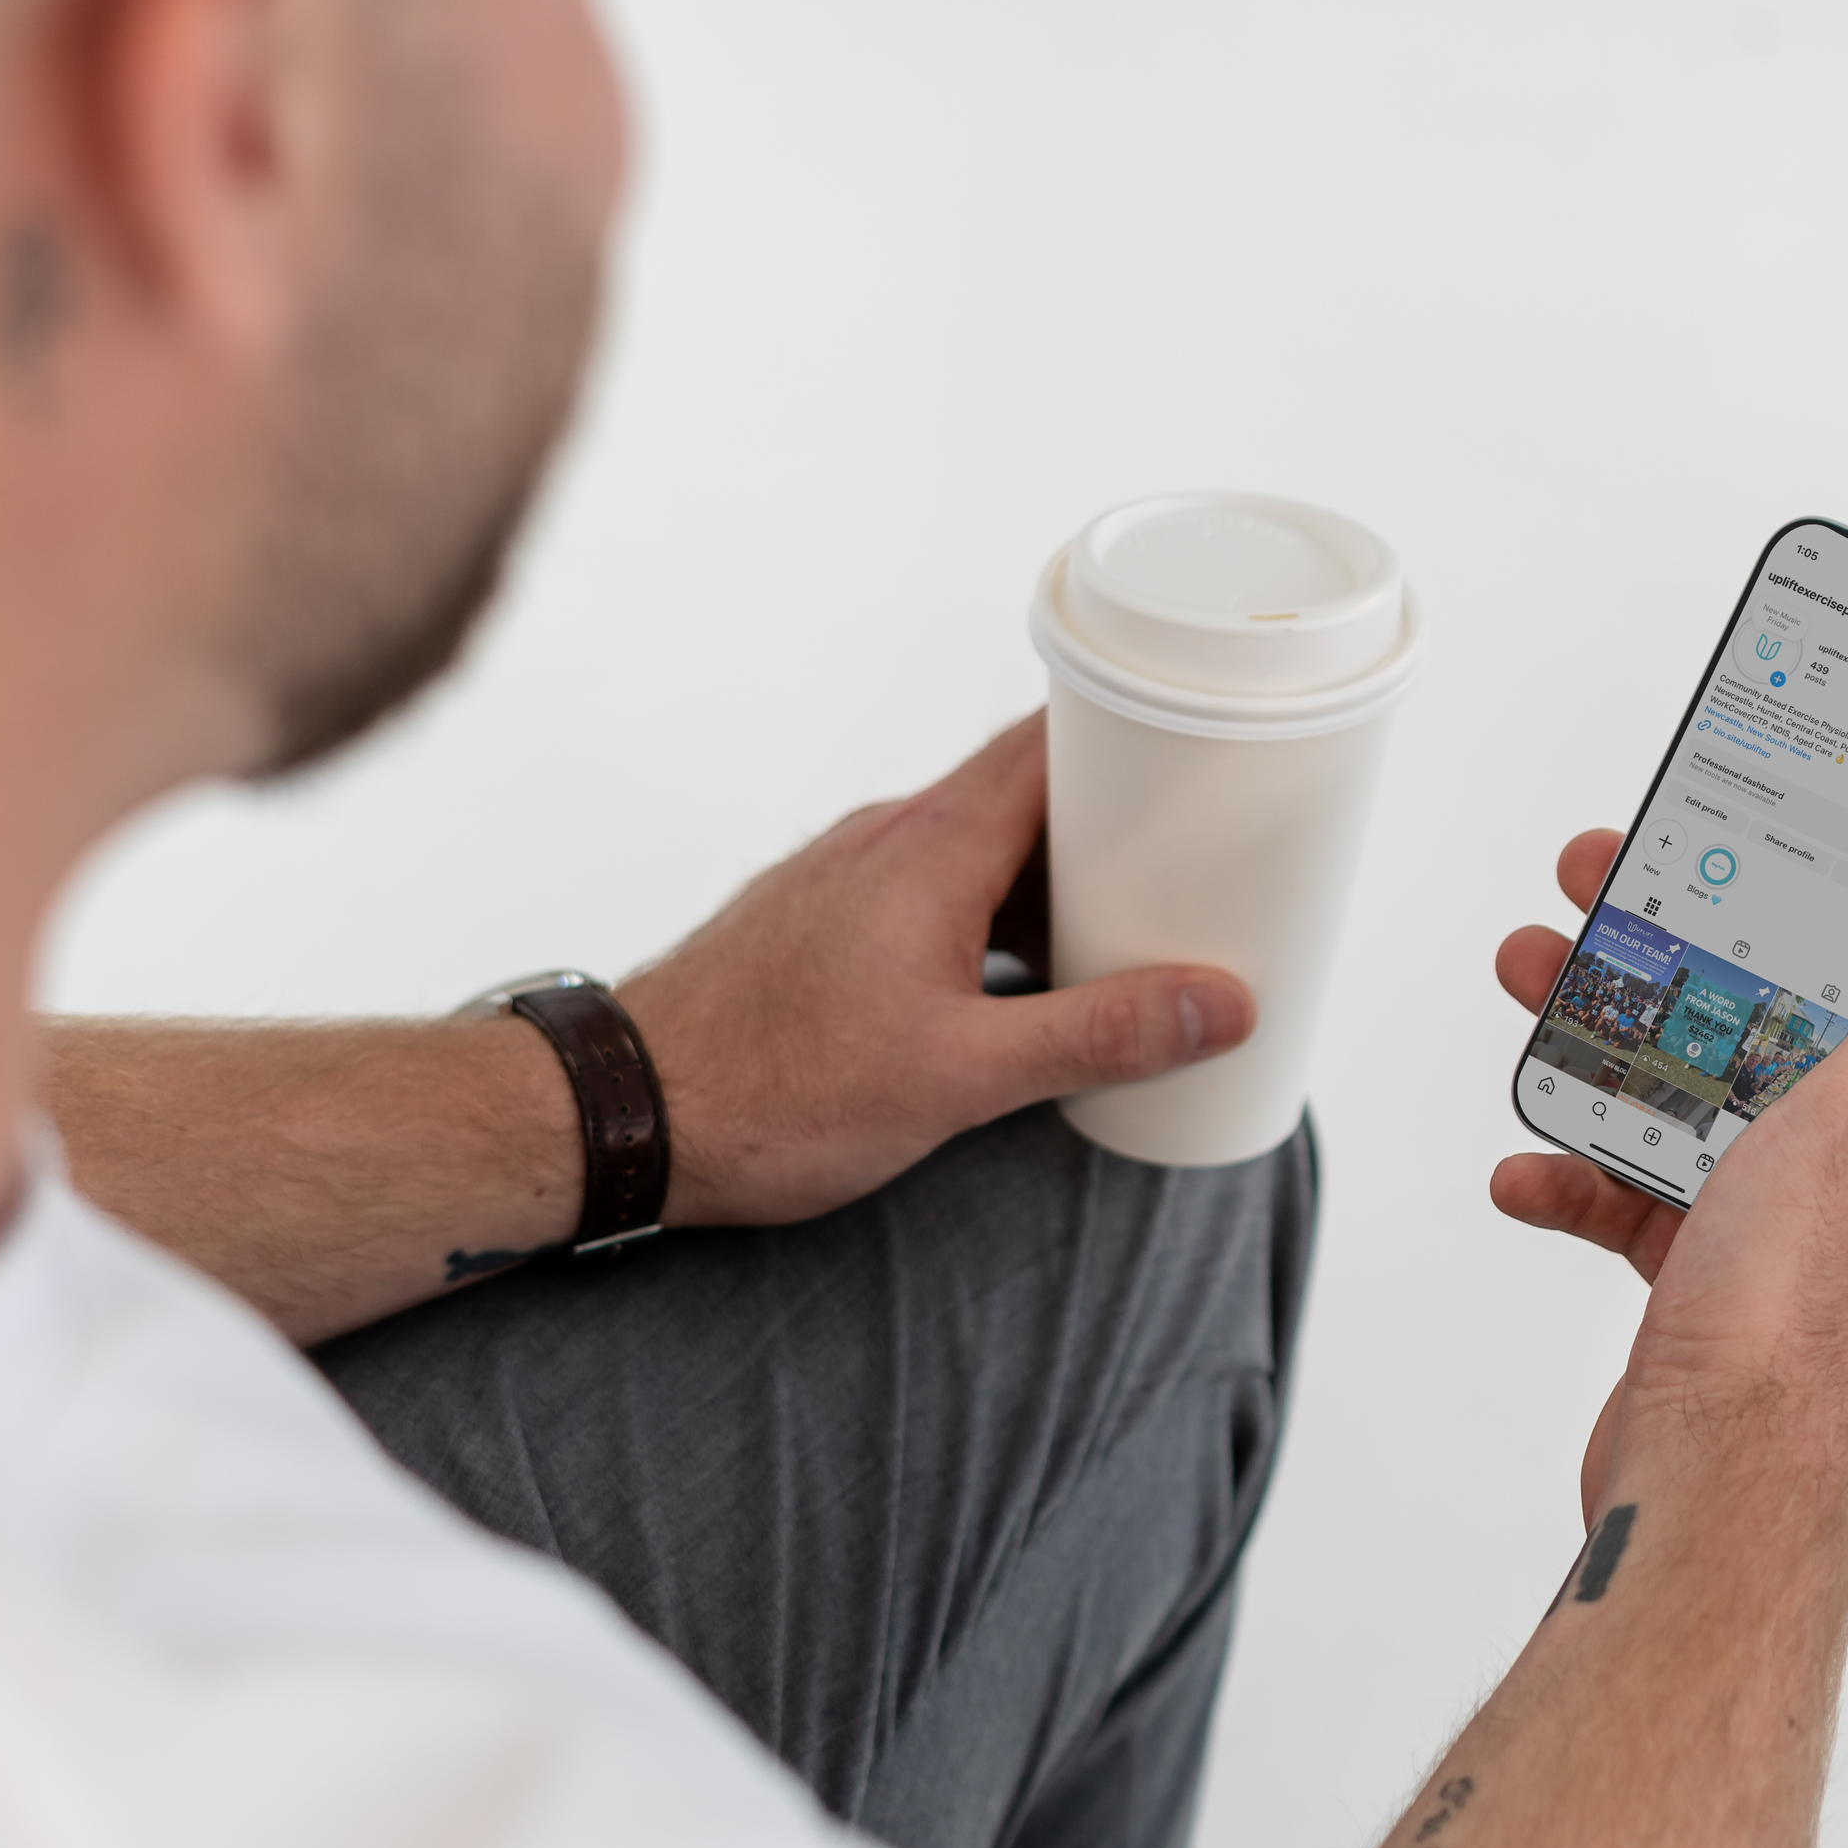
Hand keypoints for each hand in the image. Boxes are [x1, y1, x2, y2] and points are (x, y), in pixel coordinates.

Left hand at [621, 716, 1253, 1231]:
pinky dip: (1000, 915)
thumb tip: (1221, 1003)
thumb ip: (1095, 1035)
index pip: (1054, 740)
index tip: (1219, 752)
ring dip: (1058, 879)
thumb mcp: (961, 1077)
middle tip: (1210, 861)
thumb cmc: (773, 1090)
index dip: (1141, 735)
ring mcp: (852, 877)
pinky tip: (1030, 982)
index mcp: (932, 846)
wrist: (625, 1112)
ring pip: (984, 848)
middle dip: (1121, 820)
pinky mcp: (827, 923)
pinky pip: (940, 889)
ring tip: (1139, 931)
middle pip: (1030, 791)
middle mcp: (888, 838)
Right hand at [1492, 827, 1847, 1525]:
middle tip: (1596, 889)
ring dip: (1604, 1039)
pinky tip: (1535, 1166)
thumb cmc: (1808, 1314)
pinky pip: (1633, 1189)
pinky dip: (1575, 1171)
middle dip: (1673, 943)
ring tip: (1534, 992)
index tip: (1748, 818)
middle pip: (1767, 1005)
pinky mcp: (1712, 1269)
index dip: (1821, 875)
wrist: (1719, 1480)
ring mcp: (1787, 1213)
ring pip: (1688, 1085)